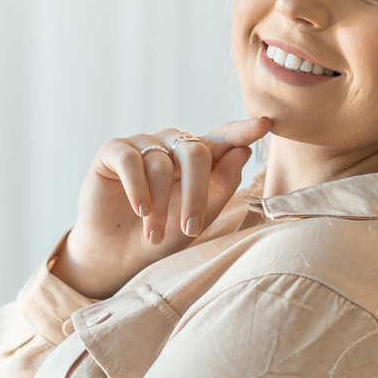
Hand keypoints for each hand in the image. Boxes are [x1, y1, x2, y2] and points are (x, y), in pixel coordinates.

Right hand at [56, 117, 270, 299]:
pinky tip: (140, 210)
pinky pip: (130, 160)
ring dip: (160, 206)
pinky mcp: (113, 151)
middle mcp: (172, 144)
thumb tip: (242, 152)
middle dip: (196, 194)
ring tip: (155, 236)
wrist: (119, 254)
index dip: (242, 130)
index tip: (264, 124)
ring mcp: (143, 144)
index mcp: (199, 157)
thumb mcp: (199, 218)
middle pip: (195, 152)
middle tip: (191, 230)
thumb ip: (221, 186)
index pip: (224, 137)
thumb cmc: (164, 234)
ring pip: (161, 163)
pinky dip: (137, 188)